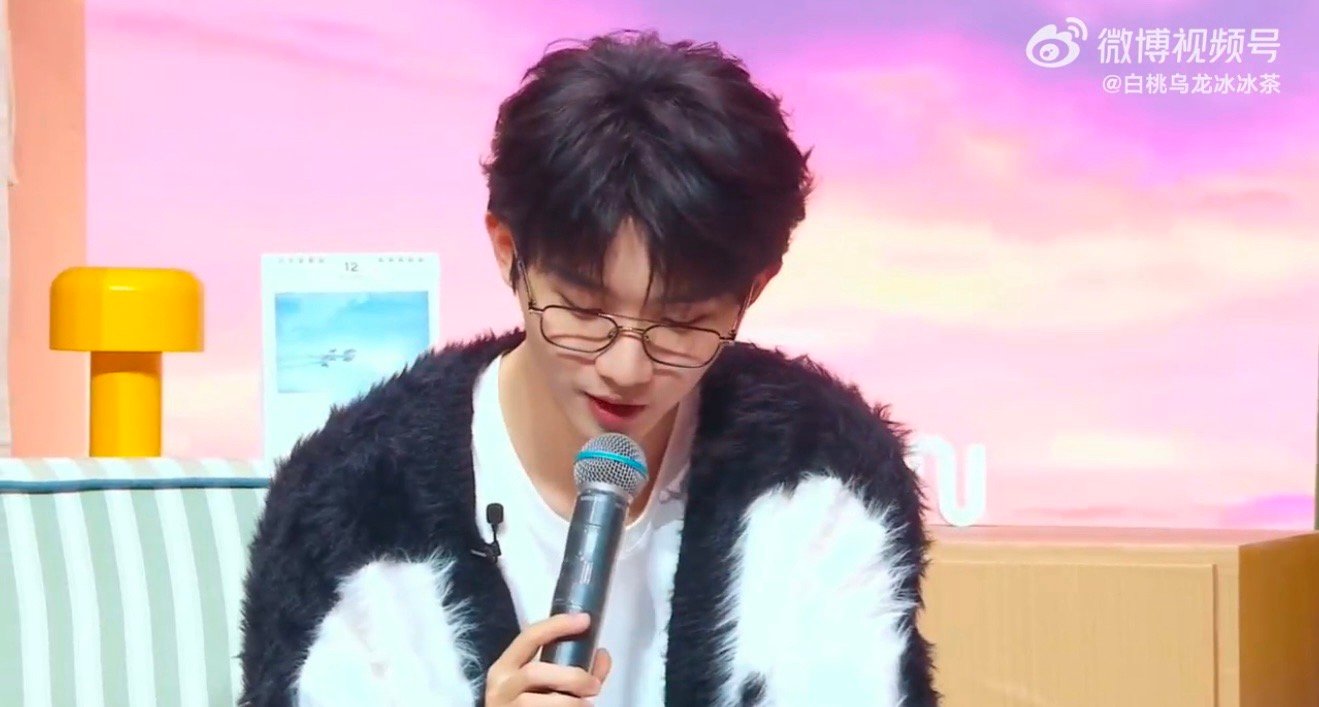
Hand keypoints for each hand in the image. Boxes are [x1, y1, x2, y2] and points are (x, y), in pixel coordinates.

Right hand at [485, 613, 612, 705]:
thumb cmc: (528, 703)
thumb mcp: (543, 683)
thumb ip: (573, 669)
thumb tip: (602, 654)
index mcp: (505, 667)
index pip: (529, 636)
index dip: (557, 625)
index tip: (585, 620)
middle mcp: (500, 686)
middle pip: (535, 672)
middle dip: (571, 677)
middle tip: (594, 686)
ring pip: (543, 701)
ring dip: (572, 702)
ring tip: (587, 704)